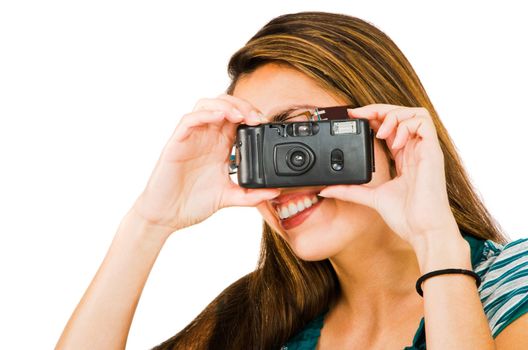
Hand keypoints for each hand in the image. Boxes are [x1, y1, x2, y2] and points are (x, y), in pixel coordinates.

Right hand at [131, 94, 279, 234]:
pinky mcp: (177, 143)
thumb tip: (274, 193)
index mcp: (220, 146)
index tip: (265, 124)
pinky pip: (189, 120)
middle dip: (243, 105)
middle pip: (225, 105)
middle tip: (256, 118)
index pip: (237, 119)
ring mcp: (192, 138)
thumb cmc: (192, 203)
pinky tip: (219, 118)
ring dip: (225, 105)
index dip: (252, 114)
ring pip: (207, 105)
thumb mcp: (228, 197)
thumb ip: (250, 195)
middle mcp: (207, 138)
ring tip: (240, 115)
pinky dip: (205, 114)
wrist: (166, 216)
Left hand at [318, 104, 459, 247]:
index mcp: (403, 158)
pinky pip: (424, 123)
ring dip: (394, 115)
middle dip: (380, 110)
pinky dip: (406, 125)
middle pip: (402, 115)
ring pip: (414, 113)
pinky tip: (394, 141)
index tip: (353, 117)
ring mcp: (425, 150)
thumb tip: (325, 189)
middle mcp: (415, 151)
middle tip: (359, 114)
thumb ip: (350, 191)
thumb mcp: (371, 198)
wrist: (422, 230)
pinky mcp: (432, 152)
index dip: (374, 118)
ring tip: (380, 131)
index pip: (390, 127)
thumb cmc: (406, 217)